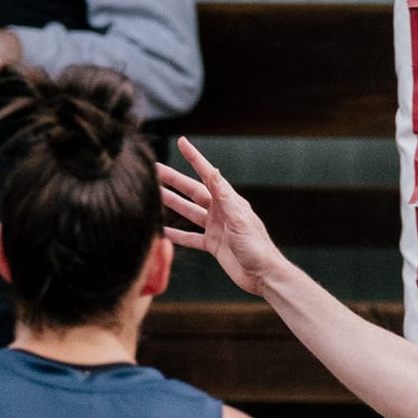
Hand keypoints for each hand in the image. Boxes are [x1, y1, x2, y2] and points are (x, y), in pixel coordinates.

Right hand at [160, 137, 281, 293]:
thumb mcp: (240, 220)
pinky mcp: (212, 244)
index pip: (208, 175)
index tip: (183, 142)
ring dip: (171, 203)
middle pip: (192, 191)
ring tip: (153, 194)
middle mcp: (221, 211)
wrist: (263, 275)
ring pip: (188, 212)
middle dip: (174, 180)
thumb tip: (214, 172)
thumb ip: (225, 197)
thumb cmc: (257, 247)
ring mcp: (215, 227)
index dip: (195, 158)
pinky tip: (161, 229)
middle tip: (155, 169)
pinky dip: (176, 234)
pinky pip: (189, 237)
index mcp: (229, 201)